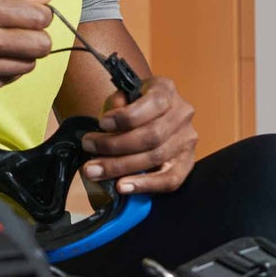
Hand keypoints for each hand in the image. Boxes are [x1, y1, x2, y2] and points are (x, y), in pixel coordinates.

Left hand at [79, 76, 198, 194]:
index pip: (153, 103)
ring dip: (121, 167)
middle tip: (89, 150)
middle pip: (152, 135)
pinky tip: (122, 187)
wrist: (147, 120)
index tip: (101, 124)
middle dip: (115, 145)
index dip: (126, 117)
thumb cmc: (131, 108)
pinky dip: (144, 185)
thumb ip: (117, 102)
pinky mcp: (186, 163)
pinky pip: (169, 179)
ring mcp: (187, 139)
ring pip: (156, 157)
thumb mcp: (122, 97)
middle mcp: (182, 113)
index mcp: (166, 90)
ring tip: (95, 171)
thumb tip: (112, 116)